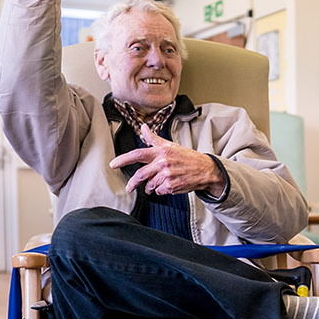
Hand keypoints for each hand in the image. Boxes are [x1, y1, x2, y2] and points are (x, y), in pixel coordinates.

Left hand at [110, 124, 226, 197]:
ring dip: (150, 187)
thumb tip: (143, 127)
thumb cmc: (187, 157)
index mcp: (161, 151)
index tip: (113, 164)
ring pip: (150, 185)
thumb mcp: (170, 145)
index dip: (123, 160)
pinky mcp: (172, 186)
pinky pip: (160, 191)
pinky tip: (168, 186)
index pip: (138, 154)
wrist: (205, 169)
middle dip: (133, 183)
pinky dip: (161, 190)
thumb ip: (154, 139)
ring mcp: (167, 175)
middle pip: (140, 175)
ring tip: (156, 184)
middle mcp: (163, 163)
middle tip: (129, 187)